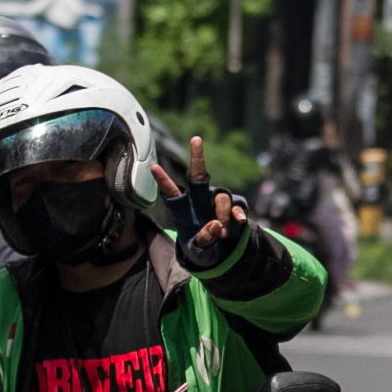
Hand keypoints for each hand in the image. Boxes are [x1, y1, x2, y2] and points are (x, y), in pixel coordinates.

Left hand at [153, 137, 247, 261]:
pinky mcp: (233, 206)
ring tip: (221, 235)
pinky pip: (237, 204)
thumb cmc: (202, 249)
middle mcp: (199, 199)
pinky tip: (239, 222)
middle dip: (197, 157)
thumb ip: (205, 239)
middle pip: (198, 175)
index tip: (153, 166)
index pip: (172, 192)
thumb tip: (215, 226)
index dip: (163, 180)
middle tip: (195, 139)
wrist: (220, 252)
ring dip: (222, 216)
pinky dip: (238, 213)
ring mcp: (217, 200)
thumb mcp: (199, 251)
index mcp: (184, 209)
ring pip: (221, 198)